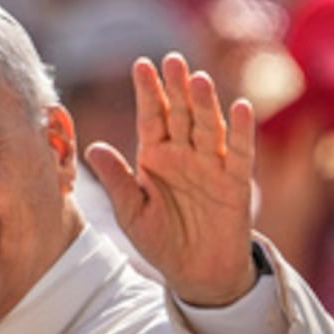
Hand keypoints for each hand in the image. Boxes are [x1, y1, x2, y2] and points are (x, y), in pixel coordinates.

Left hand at [85, 52, 256, 305]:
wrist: (194, 273)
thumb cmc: (159, 240)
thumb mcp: (130, 213)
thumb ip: (115, 181)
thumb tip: (92, 148)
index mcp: (154, 157)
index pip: (151, 117)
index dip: (147, 92)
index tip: (141, 64)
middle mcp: (183, 154)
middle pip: (180, 114)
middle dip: (175, 88)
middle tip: (171, 60)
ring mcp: (210, 165)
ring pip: (208, 127)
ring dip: (205, 104)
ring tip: (198, 80)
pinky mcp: (235, 183)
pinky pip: (239, 153)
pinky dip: (240, 132)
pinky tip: (241, 107)